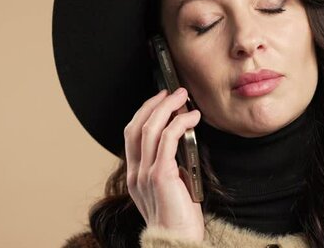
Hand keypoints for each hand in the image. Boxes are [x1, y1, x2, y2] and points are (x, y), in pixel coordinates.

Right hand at [124, 88, 203, 241]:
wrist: (177, 241)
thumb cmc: (178, 216)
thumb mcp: (169, 185)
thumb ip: (168, 164)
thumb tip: (181, 138)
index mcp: (134, 174)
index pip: (131, 134)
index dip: (144, 112)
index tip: (160, 99)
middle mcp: (135, 172)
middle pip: (137, 126)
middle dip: (154, 104)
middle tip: (172, 91)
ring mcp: (145, 174)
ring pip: (150, 129)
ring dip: (167, 107)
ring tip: (183, 97)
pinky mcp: (160, 176)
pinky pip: (168, 140)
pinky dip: (179, 123)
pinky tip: (191, 118)